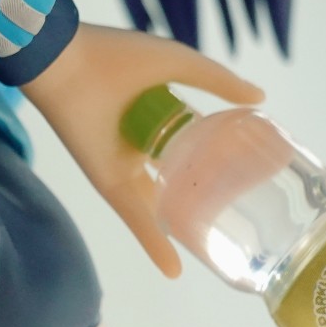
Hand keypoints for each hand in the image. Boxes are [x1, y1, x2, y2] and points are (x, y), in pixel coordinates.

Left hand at [21, 23, 262, 277]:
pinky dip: (153, 243)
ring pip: (162, 206)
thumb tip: (261, 98)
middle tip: (243, 223)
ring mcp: (128, 167)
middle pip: (182, 181)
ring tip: (217, 255)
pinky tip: (175, 270)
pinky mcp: (109, 182)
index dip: (223, 160)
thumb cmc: (118, 56)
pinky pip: (135, 217)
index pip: (198, 146)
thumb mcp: (178, 63)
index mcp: (160, 116)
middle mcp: (146, 145)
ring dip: (186, 231)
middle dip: (207, 201)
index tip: (253, 178)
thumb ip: (217, 81)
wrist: (65, 62)